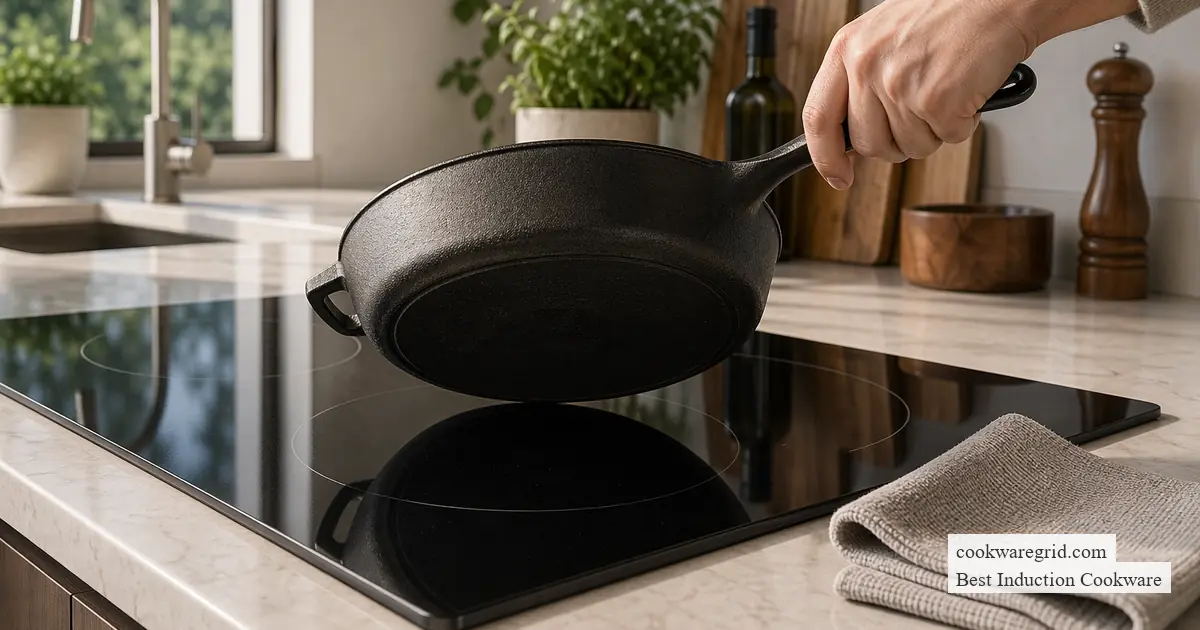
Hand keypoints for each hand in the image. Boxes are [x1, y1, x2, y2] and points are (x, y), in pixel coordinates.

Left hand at [802, 0, 1031, 189]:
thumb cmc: (947, 12)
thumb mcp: (882, 35)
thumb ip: (860, 80)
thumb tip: (850, 135)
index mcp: (847, 49)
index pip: (818, 118)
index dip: (825, 157)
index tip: (838, 175)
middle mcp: (867, 66)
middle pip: (868, 144)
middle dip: (896, 142)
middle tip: (920, 114)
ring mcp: (900, 86)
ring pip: (910, 147)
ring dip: (935, 130)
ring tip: (946, 89)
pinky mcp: (936, 101)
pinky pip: (948, 138)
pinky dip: (964, 123)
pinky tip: (966, 91)